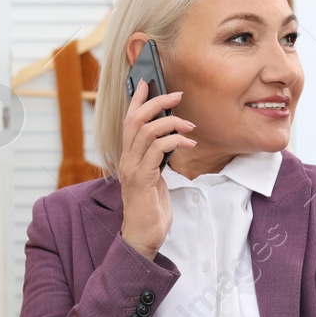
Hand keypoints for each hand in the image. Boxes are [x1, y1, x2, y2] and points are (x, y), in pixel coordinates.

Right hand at [120, 59, 197, 258]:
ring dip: (171, 122)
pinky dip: (176, 141)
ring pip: (146, 130)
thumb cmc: (152, 208)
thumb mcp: (155, 177)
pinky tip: (189, 145)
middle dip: (156, 102)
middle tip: (176, 94)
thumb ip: (157, 158)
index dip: (136, 99)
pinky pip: (158, 149)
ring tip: (189, 125)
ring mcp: (132, 168)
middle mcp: (126, 159)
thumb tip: (170, 138)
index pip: (128, 120)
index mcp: (129, 156)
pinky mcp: (142, 178)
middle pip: (134, 119)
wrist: (144, 235)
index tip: (147, 81)